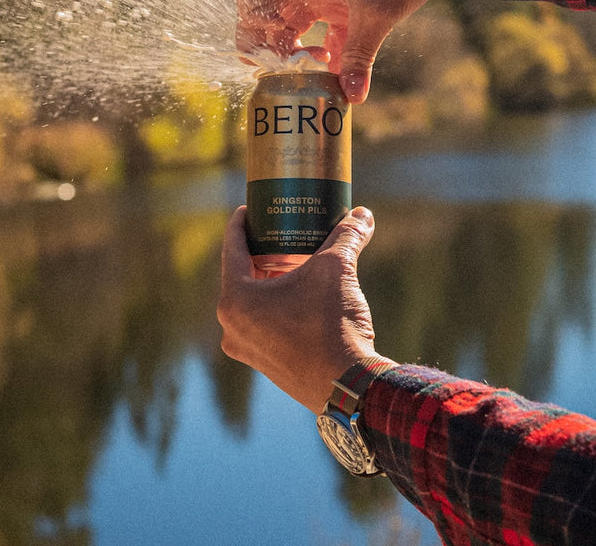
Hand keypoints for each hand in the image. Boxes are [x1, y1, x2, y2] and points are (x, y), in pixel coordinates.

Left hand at [218, 206, 382, 412]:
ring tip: (293, 263)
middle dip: (261, 253)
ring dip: (270, 281)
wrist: (348, 386)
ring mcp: (246, 349)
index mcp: (236, 299)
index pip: (232, 248)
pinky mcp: (264, 364)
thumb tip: (362, 214)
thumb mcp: (337, 270)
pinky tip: (300, 297)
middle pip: (242, 275)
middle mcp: (232, 326)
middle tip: (280, 234)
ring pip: (252, 302)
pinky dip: (277, 306)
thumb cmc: (332, 324)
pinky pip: (262, 324)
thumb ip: (347, 236)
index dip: (241, 223)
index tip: (251, 209)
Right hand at [235, 0, 490, 102]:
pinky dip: (321, 51)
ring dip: (294, 50)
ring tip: (312, 68)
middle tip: (287, 66)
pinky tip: (335, 69)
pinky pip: (318, 31)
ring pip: (290, 23)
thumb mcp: (377, 12)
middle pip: (263, 11)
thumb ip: (358, 55)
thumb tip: (351, 97)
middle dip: (269, 42)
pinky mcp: (342, 2)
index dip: (250, 14)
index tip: (276, 36)